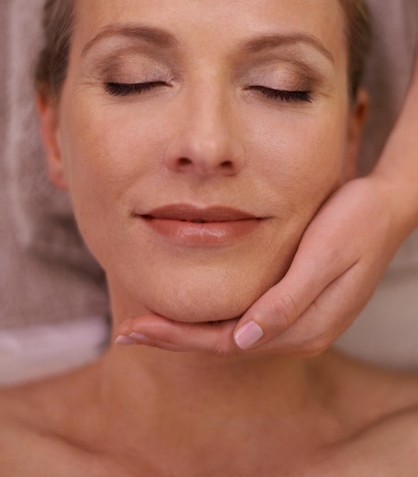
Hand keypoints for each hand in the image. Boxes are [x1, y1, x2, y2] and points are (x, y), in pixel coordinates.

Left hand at [115, 174, 405, 354]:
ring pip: (231, 334)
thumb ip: (285, 302)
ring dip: (189, 331)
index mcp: (302, 326)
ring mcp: (298, 319)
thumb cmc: (355, 224)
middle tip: (127, 330)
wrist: (385, 206)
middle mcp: (298, 332)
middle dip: (174, 338)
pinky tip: (189, 306)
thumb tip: (242, 341)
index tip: (135, 328)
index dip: (178, 338)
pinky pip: (243, 319)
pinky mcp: (295, 301)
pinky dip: (210, 315)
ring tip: (148, 322)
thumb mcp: (323, 257)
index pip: (226, 343)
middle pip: (224, 344)